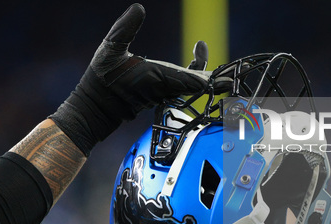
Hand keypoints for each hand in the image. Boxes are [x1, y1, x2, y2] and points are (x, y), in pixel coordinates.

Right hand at [49, 3, 213, 155]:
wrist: (96, 107)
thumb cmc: (102, 79)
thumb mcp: (109, 49)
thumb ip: (124, 28)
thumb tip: (139, 8)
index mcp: (158, 78)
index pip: (190, 81)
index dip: (209, 80)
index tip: (226, 80)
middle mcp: (165, 87)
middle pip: (198, 83)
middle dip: (217, 79)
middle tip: (235, 76)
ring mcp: (165, 90)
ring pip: (192, 82)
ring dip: (207, 71)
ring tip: (221, 59)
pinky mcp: (162, 92)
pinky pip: (184, 82)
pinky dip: (194, 71)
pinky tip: (197, 56)